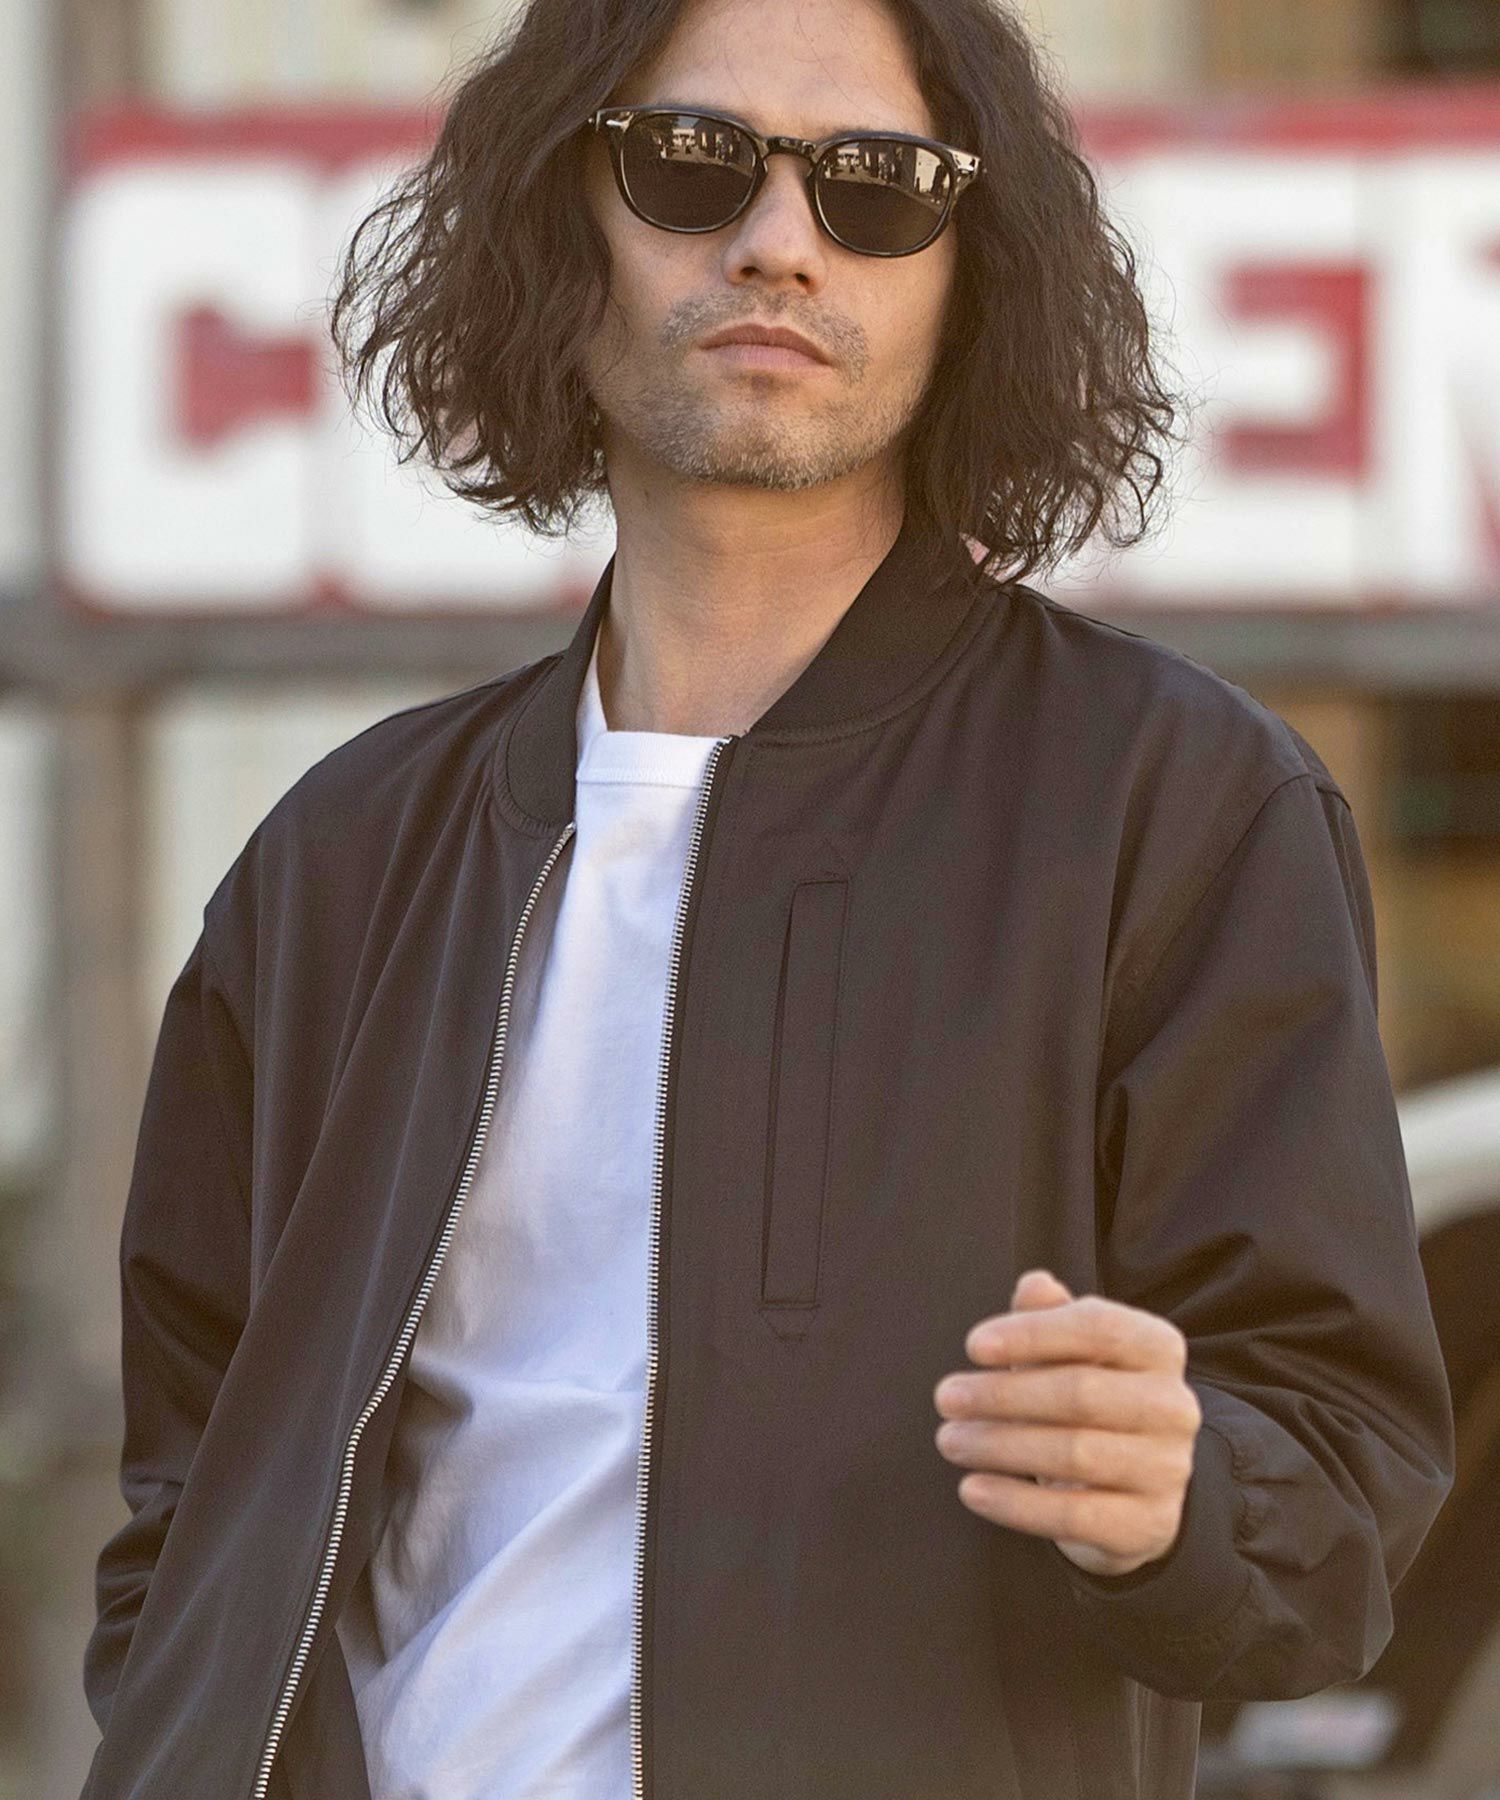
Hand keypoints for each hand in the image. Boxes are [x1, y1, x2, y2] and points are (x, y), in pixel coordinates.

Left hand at [933, 1269, 1201, 1577]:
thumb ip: (1050, 1315)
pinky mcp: (1149, 1524)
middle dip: (1002, 1394)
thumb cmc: (1088, 1398)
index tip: (972, 1346)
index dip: (1031, 1334)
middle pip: (1080, 1392)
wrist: (1133, 1485)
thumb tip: (1033, 1286)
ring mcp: (1168, 1468)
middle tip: (946, 1398)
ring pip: (1074, 1454)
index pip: (1098, 1327)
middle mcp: (1174, 1405)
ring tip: (950, 1439)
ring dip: (999, 1446)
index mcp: (1158, 1346)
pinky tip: (972, 1489)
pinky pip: (1074, 1515)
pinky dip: (1015, 1503)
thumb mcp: (1071, 1350)